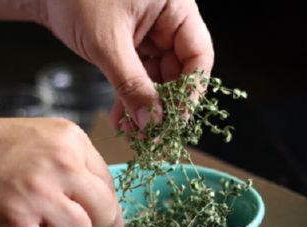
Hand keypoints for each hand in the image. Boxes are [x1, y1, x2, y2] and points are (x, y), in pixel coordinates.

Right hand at [0, 118, 123, 226]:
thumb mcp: (41, 138)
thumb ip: (75, 165)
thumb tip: (101, 204)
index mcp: (69, 139)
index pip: (109, 184)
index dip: (102, 207)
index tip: (96, 219)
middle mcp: (59, 163)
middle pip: (103, 213)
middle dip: (85, 224)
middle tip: (59, 220)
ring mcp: (37, 194)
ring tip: (33, 225)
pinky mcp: (14, 226)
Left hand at [39, 0, 213, 129]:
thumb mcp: (107, 43)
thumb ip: (131, 83)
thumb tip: (152, 121)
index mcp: (175, 8)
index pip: (198, 55)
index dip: (191, 91)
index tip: (176, 120)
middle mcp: (166, 21)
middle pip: (178, 71)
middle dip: (163, 105)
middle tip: (152, 133)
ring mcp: (149, 35)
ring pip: (157, 79)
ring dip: (145, 107)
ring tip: (133, 131)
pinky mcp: (131, 46)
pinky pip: (137, 77)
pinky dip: (129, 97)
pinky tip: (122, 118)